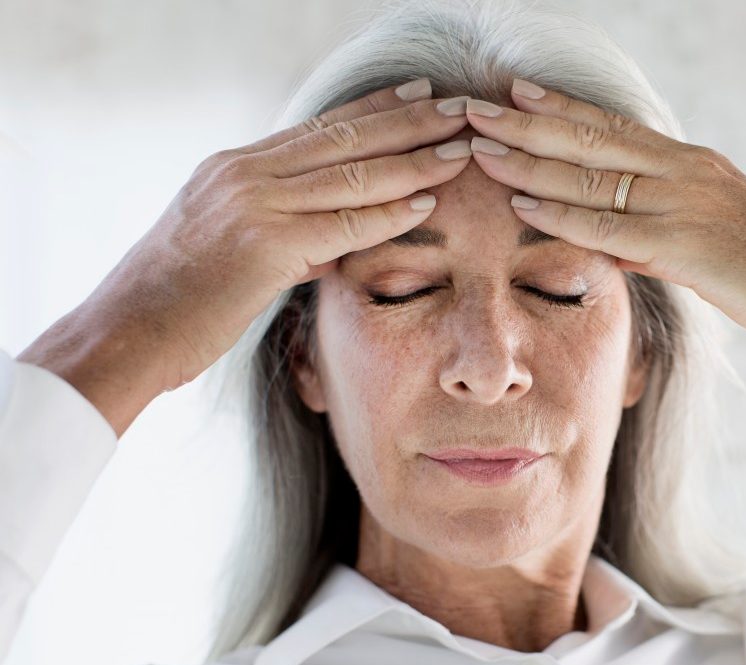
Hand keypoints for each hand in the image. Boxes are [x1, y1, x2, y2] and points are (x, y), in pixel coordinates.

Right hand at [80, 83, 474, 393]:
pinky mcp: (261, 246)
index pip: (320, 128)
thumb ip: (285, 235)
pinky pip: (341, 224)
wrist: (124, 332)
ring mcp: (251, 205)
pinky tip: (428, 202)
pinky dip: (389, 213)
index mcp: (234, 167)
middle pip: (344, 137)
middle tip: (459, 107)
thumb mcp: (229, 249)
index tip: (419, 92)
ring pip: (351, 173)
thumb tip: (332, 242)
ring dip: (414, 159)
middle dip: (408, 120)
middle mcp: (243, 173)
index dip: (375, 108)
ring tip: (462, 148)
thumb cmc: (177, 302)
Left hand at [461, 79, 745, 361]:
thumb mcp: (715, 241)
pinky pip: (612, 227)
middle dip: (526, 122)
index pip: (613, 127)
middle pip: (591, 138)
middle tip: (473, 107)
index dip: (561, 108)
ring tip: (479, 146)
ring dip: (530, 160)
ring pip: (592, 175)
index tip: (515, 92)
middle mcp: (684, 171)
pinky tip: (523, 204)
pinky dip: (564, 214)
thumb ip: (662, 236)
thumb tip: (620, 245)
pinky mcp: (686, 246)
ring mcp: (685, 204)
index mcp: (691, 164)